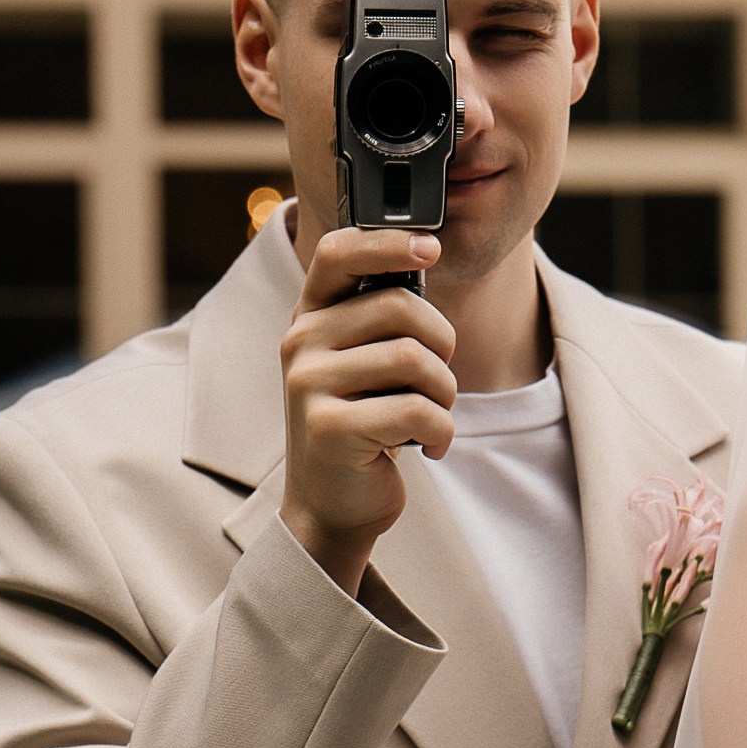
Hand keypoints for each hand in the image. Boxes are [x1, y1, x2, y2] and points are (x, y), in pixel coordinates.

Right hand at [278, 228, 454, 592]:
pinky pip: (418, 411)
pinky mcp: (330, 428)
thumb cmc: (364, 425)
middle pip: (401, 307)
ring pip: (416, 360)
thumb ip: (383, 315)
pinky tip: (429, 447)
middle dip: (443, 345)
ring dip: (445, 393)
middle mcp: (301, 343)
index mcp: (311, 317)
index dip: (389, 241)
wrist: (332, 505)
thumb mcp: (366, 361)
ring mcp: (309, 385)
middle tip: (438, 381)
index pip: (339, 252)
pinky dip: (442, 432)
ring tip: (432, 415)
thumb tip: (424, 252)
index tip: (430, 248)